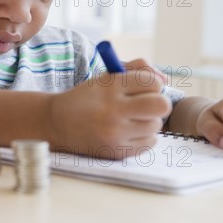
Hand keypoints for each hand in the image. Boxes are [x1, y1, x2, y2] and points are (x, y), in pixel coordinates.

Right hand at [51, 59, 170, 157]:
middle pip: (162, 105)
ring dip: (147, 120)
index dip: (150, 84)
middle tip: (145, 104)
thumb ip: (137, 70)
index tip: (141, 88)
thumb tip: (165, 80)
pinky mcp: (117, 151)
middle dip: (158, 103)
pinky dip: (143, 136)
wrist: (57, 124)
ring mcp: (115, 133)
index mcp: (109, 87)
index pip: (152, 83)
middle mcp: (113, 110)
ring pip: (156, 125)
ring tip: (130, 119)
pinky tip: (127, 131)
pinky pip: (150, 142)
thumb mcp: (106, 78)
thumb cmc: (87, 98)